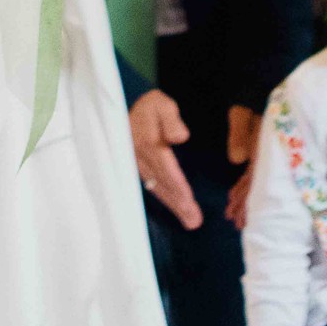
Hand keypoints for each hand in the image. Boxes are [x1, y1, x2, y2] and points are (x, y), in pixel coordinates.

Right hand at [129, 89, 200, 228]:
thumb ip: (171, 118)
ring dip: (173, 206)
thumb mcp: (161, 103)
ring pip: (157, 188)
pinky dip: (166, 199)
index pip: (163, 166)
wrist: (132, 108)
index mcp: (146, 140)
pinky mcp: (139, 169)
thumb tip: (180, 137)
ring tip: (191, 221)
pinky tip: (177, 210)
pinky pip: (153, 186)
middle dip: (177, 202)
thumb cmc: (151, 106)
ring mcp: (138, 164)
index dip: (176, 183)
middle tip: (194, 220)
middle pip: (161, 182)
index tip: (188, 199)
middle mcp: (140, 156)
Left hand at [223, 105, 260, 227]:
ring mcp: (264, 151)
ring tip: (237, 218)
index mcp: (264, 148)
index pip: (255, 179)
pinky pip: (252, 172)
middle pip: (257, 185)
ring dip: (246, 199)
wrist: (256, 76)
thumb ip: (240, 132)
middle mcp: (266, 153)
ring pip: (255, 181)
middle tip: (238, 224)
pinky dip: (244, 185)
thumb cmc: (249, 93)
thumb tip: (236, 159)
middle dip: (248, 205)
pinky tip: (236, 196)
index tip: (240, 217)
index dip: (247, 199)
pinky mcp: (259, 148)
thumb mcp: (242, 111)